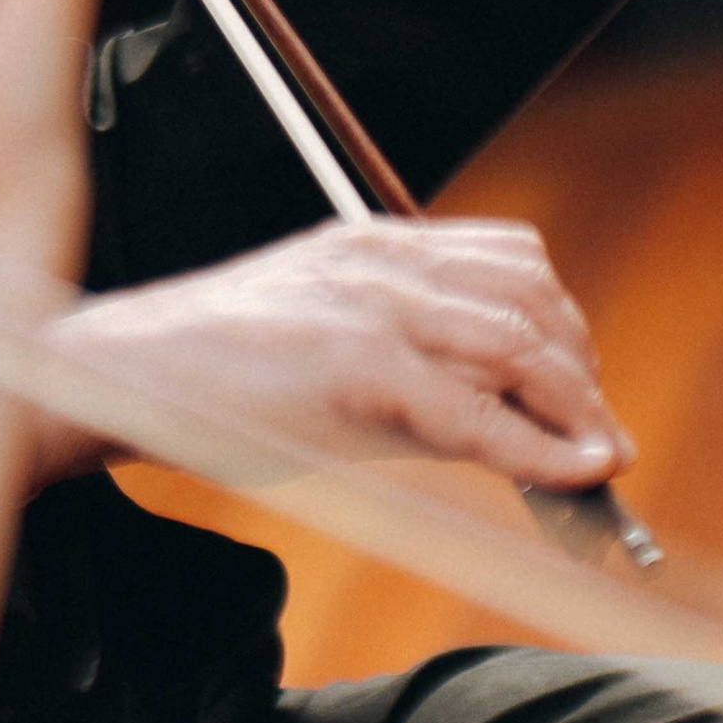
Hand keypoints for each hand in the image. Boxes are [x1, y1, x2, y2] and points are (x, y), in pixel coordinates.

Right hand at [36, 216, 632, 488]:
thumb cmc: (213, 378)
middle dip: (582, 374)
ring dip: (578, 409)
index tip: (585, 393)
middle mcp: (383, 262)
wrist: (123, 380)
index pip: (512, 262)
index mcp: (374, 245)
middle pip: (533, 299)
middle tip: (599, 437)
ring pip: (522, 345)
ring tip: (594, 461)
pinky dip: (540, 449)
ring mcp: (371, 308)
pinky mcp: (356, 368)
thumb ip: (405, 364)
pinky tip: (571, 477)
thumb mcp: (321, 343)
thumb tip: (494, 426)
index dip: (567, 328)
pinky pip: (477, 412)